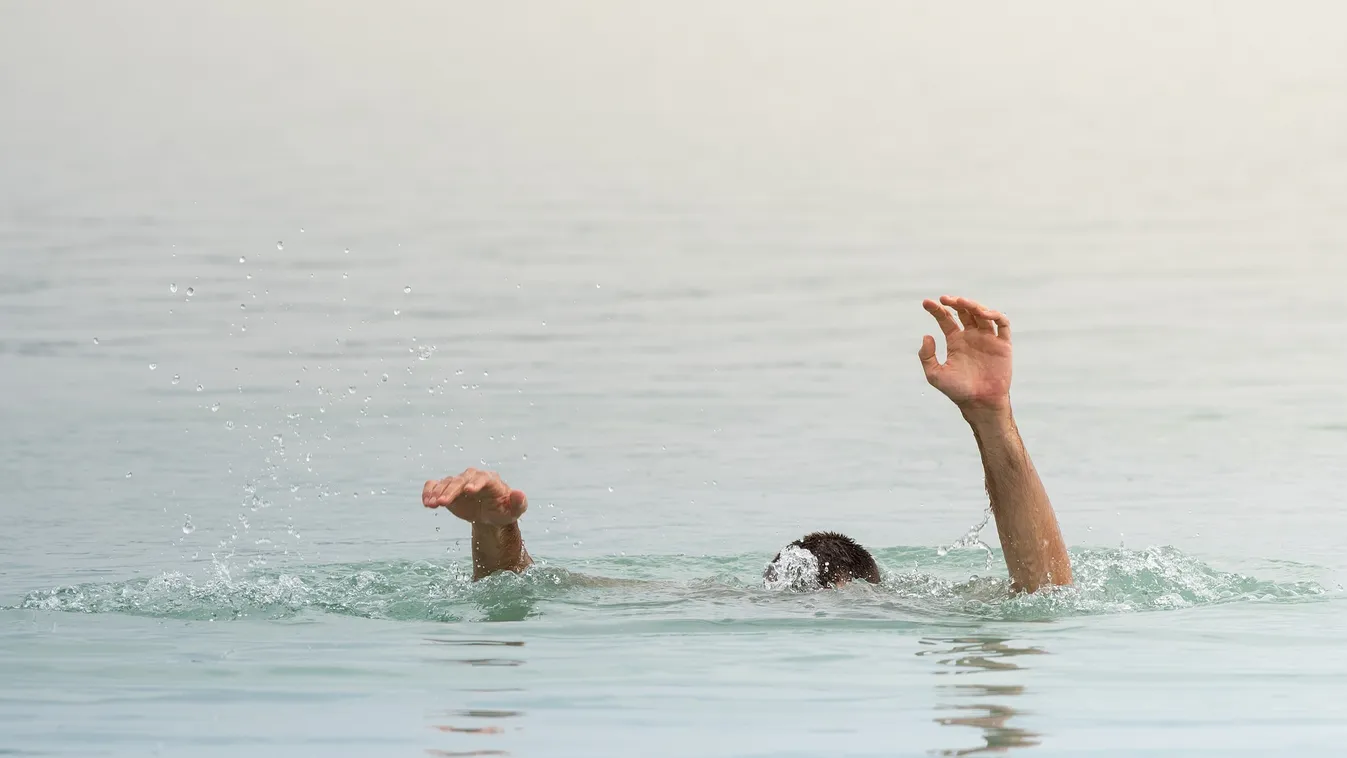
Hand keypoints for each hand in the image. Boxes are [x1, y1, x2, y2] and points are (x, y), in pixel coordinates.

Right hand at [422, 468, 528, 525]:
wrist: (490, 514)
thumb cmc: (504, 510)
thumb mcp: (514, 510)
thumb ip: (518, 503)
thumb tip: (519, 493)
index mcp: (491, 481)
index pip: (483, 478)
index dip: (476, 483)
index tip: (469, 491)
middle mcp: (473, 478)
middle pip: (461, 480)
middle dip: (452, 490)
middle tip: (443, 502)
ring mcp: (459, 482)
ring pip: (447, 482)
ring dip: (438, 492)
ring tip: (431, 504)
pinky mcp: (448, 489)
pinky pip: (435, 485)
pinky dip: (429, 490)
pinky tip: (426, 501)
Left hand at [918, 295, 1012, 411]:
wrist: (980, 403)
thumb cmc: (957, 391)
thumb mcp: (935, 375)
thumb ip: (927, 356)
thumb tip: (927, 336)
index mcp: (956, 341)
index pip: (946, 319)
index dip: (937, 310)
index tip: (927, 303)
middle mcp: (971, 337)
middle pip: (964, 312)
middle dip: (955, 303)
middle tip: (944, 299)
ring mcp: (987, 339)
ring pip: (982, 314)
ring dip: (972, 305)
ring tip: (962, 302)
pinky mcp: (1003, 344)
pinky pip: (1002, 324)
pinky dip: (995, 314)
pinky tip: (983, 313)